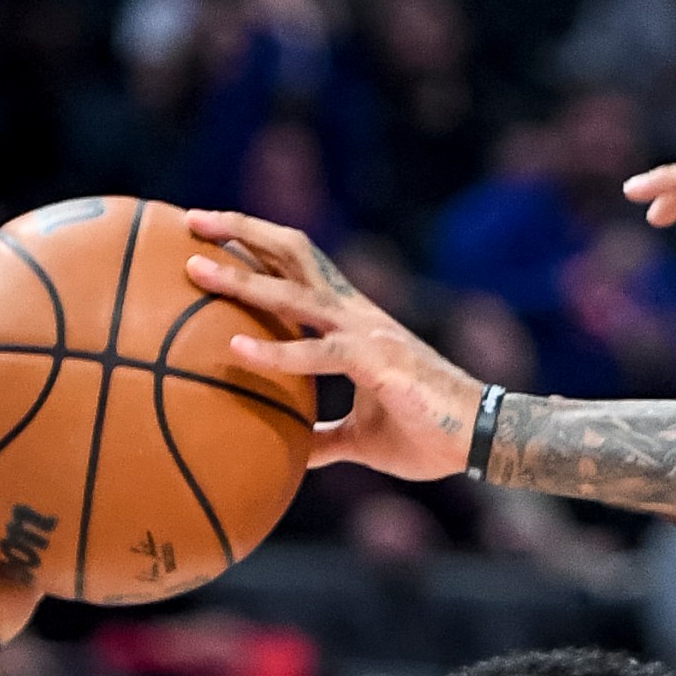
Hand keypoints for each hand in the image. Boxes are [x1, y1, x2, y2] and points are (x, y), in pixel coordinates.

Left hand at [183, 210, 483, 481]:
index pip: (298, 267)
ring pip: (295, 293)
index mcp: (354, 322)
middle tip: (188, 223)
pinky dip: (275, 350)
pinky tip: (234, 348)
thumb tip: (291, 452)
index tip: (209, 236)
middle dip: (241, 232)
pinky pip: (318, 353)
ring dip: (242, 279)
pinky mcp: (378, 362)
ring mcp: (368, 333)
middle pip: (292, 252)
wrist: (486, 440)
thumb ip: (324, 437)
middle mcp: (357, 314)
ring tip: (194, 270)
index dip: (256, 245)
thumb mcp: (363, 439)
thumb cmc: (431, 435)